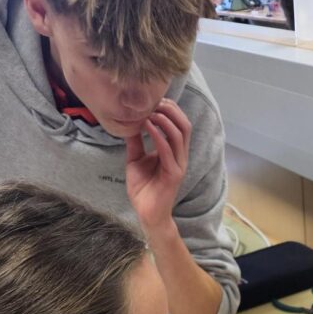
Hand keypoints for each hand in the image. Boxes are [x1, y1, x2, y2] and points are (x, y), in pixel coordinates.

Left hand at [125, 100, 191, 234]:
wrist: (146, 213)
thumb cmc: (143, 189)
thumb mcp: (135, 160)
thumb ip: (135, 142)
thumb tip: (128, 123)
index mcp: (173, 151)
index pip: (179, 123)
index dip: (169, 109)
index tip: (152, 100)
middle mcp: (180, 156)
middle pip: (184, 124)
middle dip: (170, 109)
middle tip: (153, 102)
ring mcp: (178, 165)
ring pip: (180, 134)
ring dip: (165, 119)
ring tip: (150, 112)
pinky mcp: (173, 175)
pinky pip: (168, 150)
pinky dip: (158, 136)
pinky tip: (147, 126)